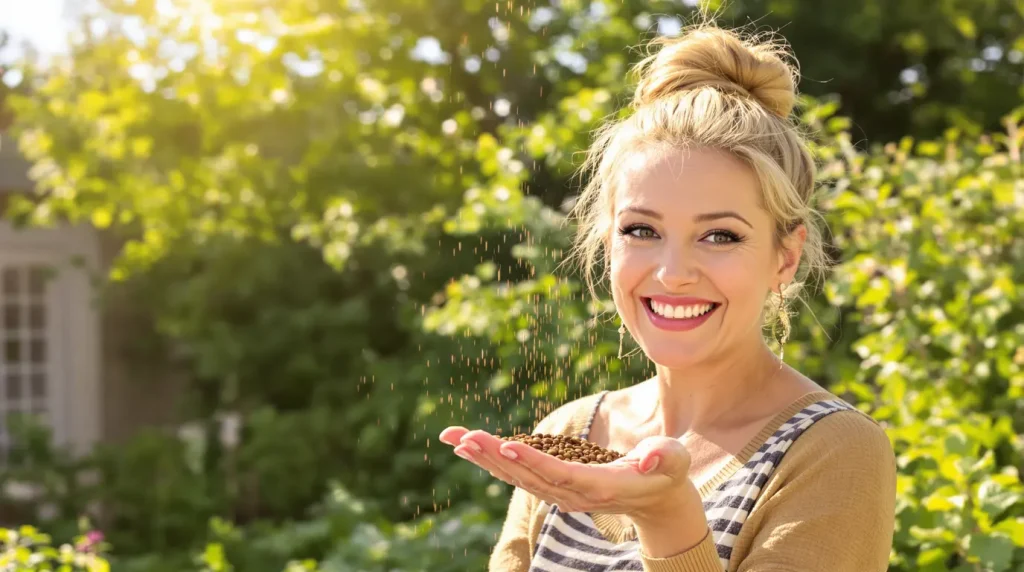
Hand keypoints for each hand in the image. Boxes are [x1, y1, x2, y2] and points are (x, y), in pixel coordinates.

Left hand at [438, 426, 701, 523]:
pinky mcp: (554, 485)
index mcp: (601, 486)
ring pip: (517, 476)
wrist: (657, 496)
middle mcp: (575, 493)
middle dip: (495, 456)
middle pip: (529, 476)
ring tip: (456, 439)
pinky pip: (518, 473)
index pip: (562, 475)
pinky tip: (470, 445)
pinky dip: (493, 459)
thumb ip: (665, 458)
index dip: (534, 462)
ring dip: (485, 458)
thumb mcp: (673, 460)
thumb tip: (652, 458)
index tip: (508, 447)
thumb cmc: (666, 470)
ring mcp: (562, 492)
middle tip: (464, 438)